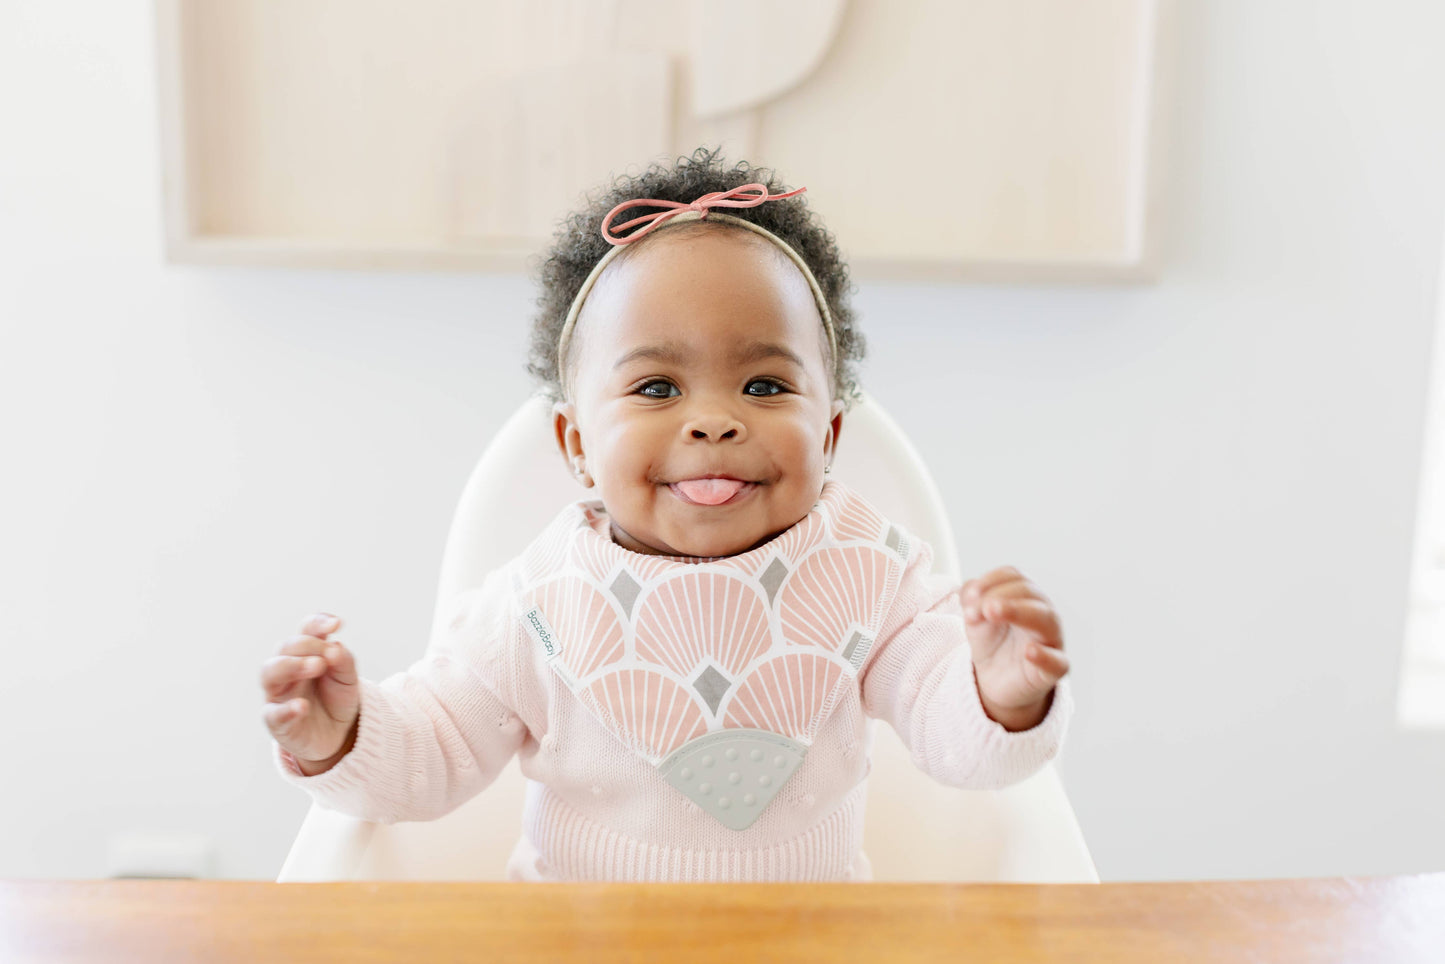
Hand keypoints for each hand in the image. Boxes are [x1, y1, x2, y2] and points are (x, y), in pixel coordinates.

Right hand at [260, 613, 359, 773]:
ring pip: (269, 672)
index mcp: (306, 653)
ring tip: (317, 666)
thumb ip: (343, 660)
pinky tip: (302, 706)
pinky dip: (286, 709)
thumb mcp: (348, 678)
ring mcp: (278, 694)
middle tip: (327, 656)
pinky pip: (273, 713)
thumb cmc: (336, 699)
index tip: (337, 624)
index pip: (306, 630)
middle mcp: (287, 669)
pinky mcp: (277, 721)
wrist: (338, 735)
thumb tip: (335, 647)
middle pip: (284, 647)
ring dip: (292, 665)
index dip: (317, 622)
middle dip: (307, 646)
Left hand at [962, 567, 1069, 730]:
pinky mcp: (1054, 669)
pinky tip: (1029, 651)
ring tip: (992, 612)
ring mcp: (1051, 640)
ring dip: (1018, 612)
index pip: (1014, 576)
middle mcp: (1042, 613)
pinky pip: (1057, 661)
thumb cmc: (992, 643)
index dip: (991, 581)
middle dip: (1002, 595)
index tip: (970, 595)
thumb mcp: (975, 620)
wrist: (996, 681)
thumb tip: (970, 589)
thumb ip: (971, 601)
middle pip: (1030, 592)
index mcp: (1024, 597)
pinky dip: (1044, 656)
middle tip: (982, 607)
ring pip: (1045, 619)